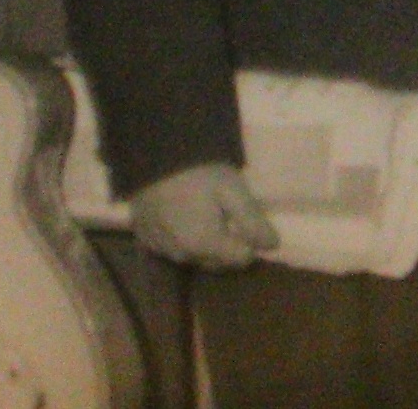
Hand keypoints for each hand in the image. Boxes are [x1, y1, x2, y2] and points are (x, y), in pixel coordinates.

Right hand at [130, 162, 279, 269]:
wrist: (152, 155)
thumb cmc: (198, 171)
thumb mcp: (233, 190)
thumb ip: (253, 221)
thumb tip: (272, 246)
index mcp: (206, 245)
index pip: (242, 260)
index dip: (250, 241)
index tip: (245, 219)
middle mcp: (183, 256)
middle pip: (217, 261)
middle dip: (227, 244)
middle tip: (226, 214)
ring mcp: (161, 250)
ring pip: (194, 257)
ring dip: (204, 243)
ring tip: (204, 212)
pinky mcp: (145, 240)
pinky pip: (172, 248)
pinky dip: (180, 238)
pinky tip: (181, 215)